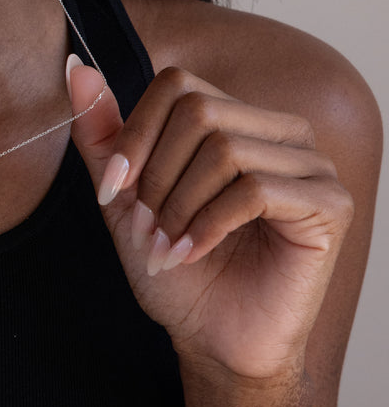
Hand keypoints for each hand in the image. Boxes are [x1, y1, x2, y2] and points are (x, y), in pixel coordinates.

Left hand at [67, 58, 352, 381]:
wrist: (212, 338)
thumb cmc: (174, 265)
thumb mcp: (124, 193)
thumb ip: (103, 133)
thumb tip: (76, 68)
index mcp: (237, 119)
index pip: (178, 85)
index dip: (135, 135)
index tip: (114, 188)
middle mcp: (280, 131)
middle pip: (199, 111)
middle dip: (156, 176)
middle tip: (146, 225)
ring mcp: (312, 165)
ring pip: (225, 150)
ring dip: (178, 206)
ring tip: (168, 244)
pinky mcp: (330, 205)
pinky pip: (256, 191)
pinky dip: (209, 226)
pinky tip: (193, 252)